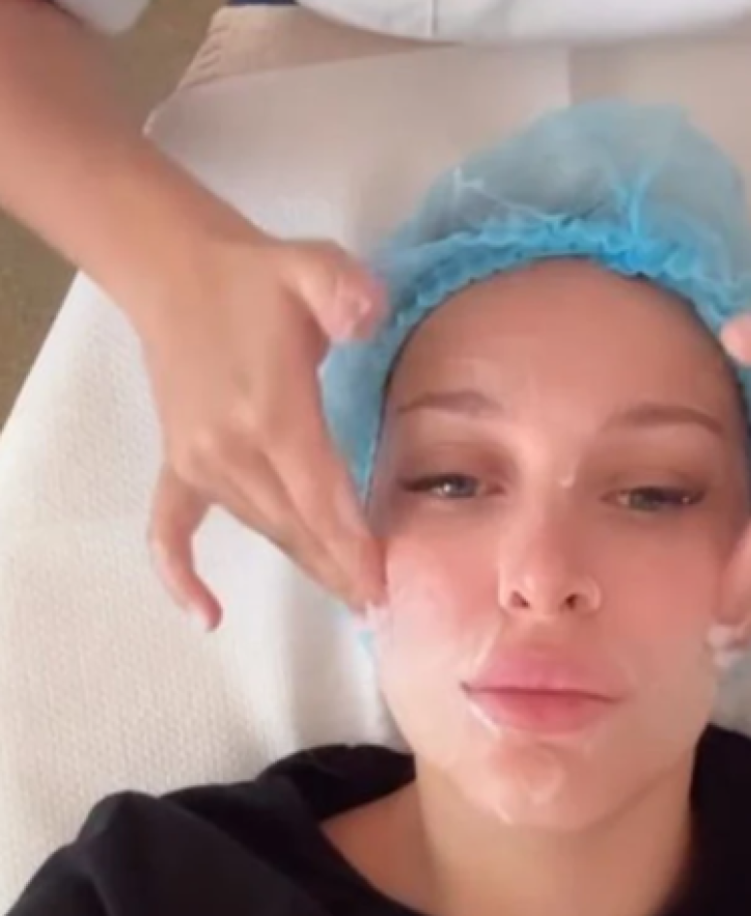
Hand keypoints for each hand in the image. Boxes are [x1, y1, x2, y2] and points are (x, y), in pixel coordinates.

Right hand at [140, 232, 386, 630]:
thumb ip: (344, 289)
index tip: (381, 589)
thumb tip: (366, 317)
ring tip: (347, 597)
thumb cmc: (257, 277)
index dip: (353, 546)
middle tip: (381, 607)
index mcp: (270, 414)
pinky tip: (208, 615)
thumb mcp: (312, 268)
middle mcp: (232, 452)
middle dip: (340, 569)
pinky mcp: (178, 465)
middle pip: (296, 527)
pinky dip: (183, 574)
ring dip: (305, 565)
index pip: (321, 498)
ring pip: (262, 530)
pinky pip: (172, 531)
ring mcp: (199, 464)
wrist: (175, 271)